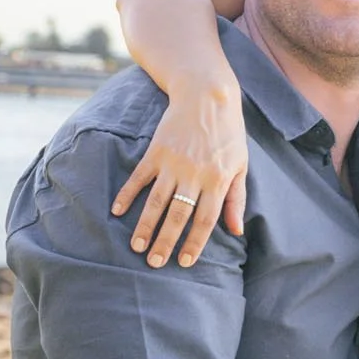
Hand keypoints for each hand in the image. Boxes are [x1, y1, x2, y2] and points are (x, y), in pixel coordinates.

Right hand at [111, 73, 248, 267]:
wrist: (207, 95)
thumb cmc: (228, 133)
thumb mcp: (240, 165)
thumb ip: (237, 198)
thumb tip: (236, 231)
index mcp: (217, 181)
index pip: (205, 220)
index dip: (194, 243)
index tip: (184, 262)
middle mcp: (194, 175)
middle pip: (178, 216)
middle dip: (165, 242)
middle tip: (154, 263)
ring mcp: (173, 163)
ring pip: (156, 202)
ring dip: (145, 226)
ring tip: (136, 246)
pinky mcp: (156, 152)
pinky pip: (138, 178)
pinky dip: (127, 194)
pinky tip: (117, 211)